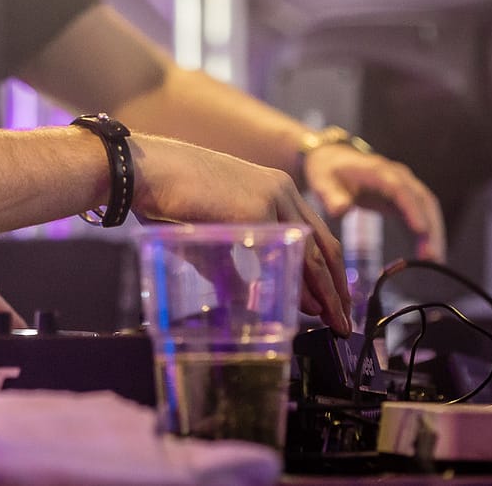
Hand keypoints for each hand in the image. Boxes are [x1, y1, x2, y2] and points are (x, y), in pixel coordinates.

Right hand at [131, 135, 352, 334]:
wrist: (148, 171)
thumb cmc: (169, 198)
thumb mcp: (212, 231)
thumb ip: (231, 264)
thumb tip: (242, 296)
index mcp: (271, 186)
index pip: (313, 232)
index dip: (325, 268)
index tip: (331, 296)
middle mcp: (280, 189)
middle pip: (324, 244)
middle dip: (336, 285)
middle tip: (343, 317)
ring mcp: (272, 198)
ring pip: (315, 253)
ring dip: (329, 292)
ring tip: (336, 321)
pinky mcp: (258, 210)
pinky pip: (290, 255)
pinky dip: (306, 286)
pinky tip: (311, 308)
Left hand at [304, 144, 447, 260]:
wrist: (333, 159)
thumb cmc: (328, 171)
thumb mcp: (322, 181)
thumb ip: (331, 195)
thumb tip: (341, 210)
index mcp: (377, 170)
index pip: (399, 188)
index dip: (411, 207)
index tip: (421, 230)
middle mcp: (397, 175)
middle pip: (421, 199)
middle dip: (431, 226)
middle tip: (432, 256)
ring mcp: (405, 184)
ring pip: (428, 206)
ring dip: (434, 231)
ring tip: (434, 259)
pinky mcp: (406, 196)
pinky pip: (424, 212)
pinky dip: (429, 232)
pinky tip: (427, 254)